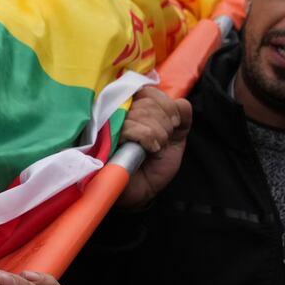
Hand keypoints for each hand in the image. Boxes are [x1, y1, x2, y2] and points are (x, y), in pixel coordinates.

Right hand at [118, 87, 190, 208]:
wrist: (140, 193)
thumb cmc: (153, 168)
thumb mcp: (175, 141)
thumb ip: (181, 119)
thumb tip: (182, 103)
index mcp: (134, 110)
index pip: (149, 92)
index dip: (166, 106)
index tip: (173, 125)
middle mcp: (118, 113)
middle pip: (147, 101)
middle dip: (164, 124)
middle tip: (161, 142)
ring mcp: (108, 124)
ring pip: (141, 112)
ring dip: (157, 134)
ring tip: (153, 149)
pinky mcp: (102, 138)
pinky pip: (130, 127)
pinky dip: (147, 138)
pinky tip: (147, 149)